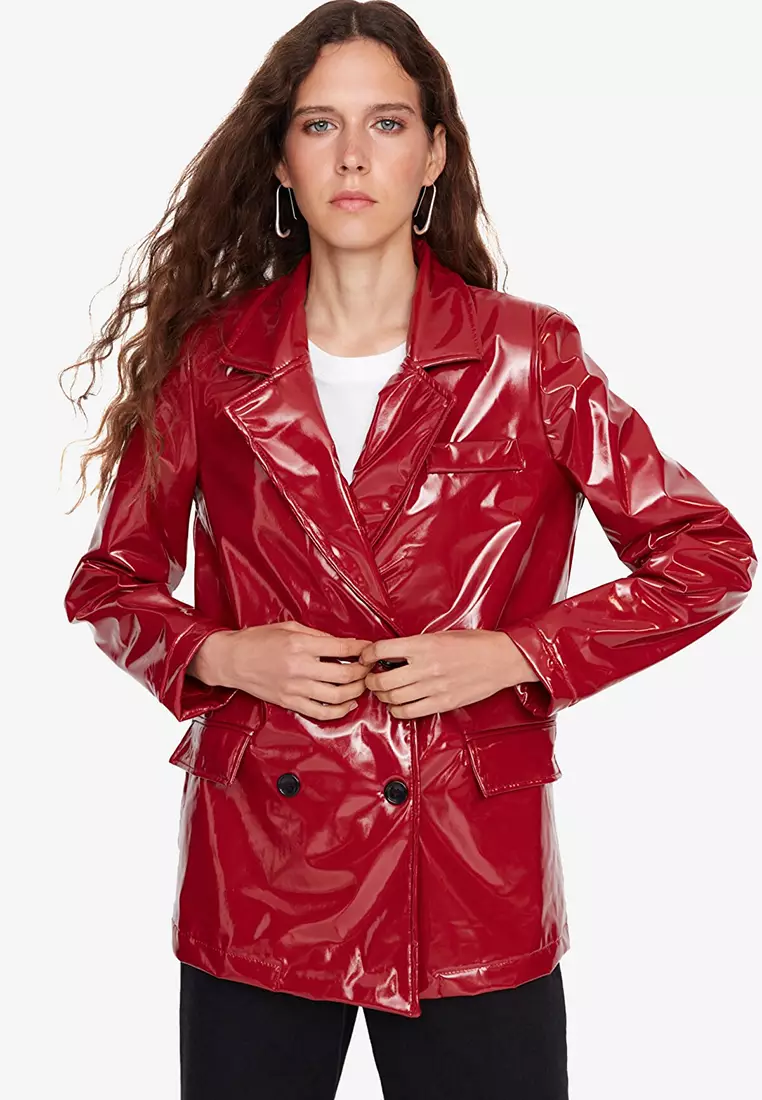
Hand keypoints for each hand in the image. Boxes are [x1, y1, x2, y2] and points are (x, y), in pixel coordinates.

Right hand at [189, 621, 373, 720]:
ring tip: (362, 685)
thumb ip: (318, 636)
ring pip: (336, 696)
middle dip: (364, 672)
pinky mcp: (289, 702)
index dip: (362, 649)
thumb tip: (344, 645)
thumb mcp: (290, 627)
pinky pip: (320, 713)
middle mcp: (300, 668)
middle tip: (370, 668)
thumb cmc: (258, 640)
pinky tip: (348, 704)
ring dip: (356, 692)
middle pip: (344, 675)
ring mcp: (294, 688)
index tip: (370, 649)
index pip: (342, 649)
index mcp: (300, 645)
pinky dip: (339, 711)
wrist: (232, 660)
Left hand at [358, 629, 539, 718]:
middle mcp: (426, 666)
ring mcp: (435, 687)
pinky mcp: (443, 702)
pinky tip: (398, 705)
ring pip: (394, 698)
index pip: (382, 650)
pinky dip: (398, 710)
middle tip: (370, 678)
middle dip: (370, 681)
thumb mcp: (440, 635)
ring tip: (384, 692)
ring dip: (383, 697)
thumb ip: (415, 645)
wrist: (501, 659)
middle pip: (383, 680)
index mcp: (424, 644)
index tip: (365, 658)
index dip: (367, 655)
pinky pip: (410, 712)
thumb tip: (389, 654)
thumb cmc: (473, 644)